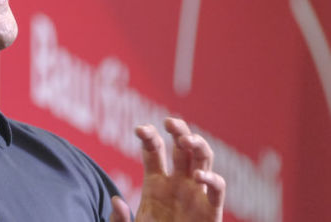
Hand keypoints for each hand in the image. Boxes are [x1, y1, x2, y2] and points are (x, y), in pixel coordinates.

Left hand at [109, 118, 224, 221]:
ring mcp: (195, 194)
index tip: (139, 130)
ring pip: (203, 159)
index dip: (149, 136)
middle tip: (170, 121)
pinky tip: (199, 175)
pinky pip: (217, 190)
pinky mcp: (211, 211)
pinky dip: (212, 179)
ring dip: (198, 144)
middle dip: (178, 130)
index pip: (154, 150)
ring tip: (186, 139)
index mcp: (155, 183)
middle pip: (181, 148)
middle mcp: (177, 183)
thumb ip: (118, 219)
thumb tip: (116, 200)